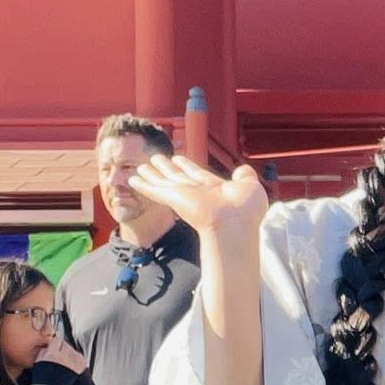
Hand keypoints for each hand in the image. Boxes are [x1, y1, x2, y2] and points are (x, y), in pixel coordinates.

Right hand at [37, 337, 87, 375]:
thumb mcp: (38, 361)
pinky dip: (76, 359)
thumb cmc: (43, 377)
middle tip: (58, 356)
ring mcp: (74, 362)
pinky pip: (79, 357)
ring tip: (63, 362)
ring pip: (73, 350)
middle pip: (65, 344)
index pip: (57, 340)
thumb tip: (49, 343)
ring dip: (69, 353)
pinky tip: (70, 365)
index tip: (53, 347)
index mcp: (52, 355)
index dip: (54, 344)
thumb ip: (43, 349)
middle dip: (61, 348)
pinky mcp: (80, 366)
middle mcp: (64, 357)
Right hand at [129, 155, 267, 242]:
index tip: (178, 159)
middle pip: (178, 177)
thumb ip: (245, 176)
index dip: (187, 166)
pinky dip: (143, 185)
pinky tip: (134, 180)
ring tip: (142, 167)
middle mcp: (198, 193)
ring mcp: (185, 197)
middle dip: (167, 169)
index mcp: (215, 190)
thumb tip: (243, 170)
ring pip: (164, 181)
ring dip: (152, 174)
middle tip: (155, 160)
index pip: (197, 175)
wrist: (236, 224)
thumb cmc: (246, 211)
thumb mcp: (250, 186)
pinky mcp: (174, 199)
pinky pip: (155, 190)